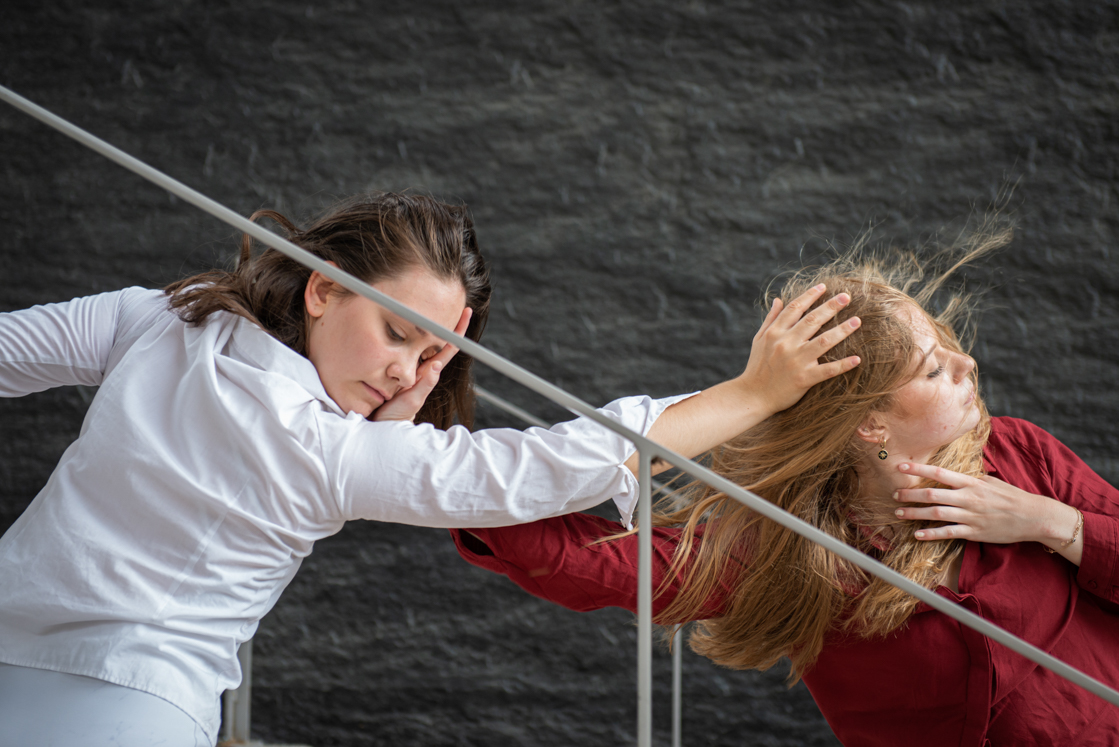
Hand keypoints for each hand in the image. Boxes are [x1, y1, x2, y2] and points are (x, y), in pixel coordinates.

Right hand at [371, 307, 472, 422]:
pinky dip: (411, 333)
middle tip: (453, 300)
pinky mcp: (397, 369)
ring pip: (422, 341)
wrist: (378, 426)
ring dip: (429, 324)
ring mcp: (410, 367)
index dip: (457, 330)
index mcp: (427, 372)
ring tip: (434, 305)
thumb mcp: (411, 401)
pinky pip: (406, 347)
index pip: (447, 347)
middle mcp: (420, 367)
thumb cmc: (396, 416)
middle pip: (438, 339)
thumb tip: (437, 365)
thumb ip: (424, 385)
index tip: (466, 312)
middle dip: (447, 320)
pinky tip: (410, 321)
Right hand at [739, 283, 861, 412]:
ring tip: (857, 321)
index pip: (794, 308)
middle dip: (830, 307)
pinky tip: (857, 358)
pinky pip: (827, 370)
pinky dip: (842, 365)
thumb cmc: (757, 367)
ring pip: (824, 341)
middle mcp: (785, 344)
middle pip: (812, 320)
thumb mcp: (759, 340)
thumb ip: (771, 319)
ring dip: (842, 330)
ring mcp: (796, 361)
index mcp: (775, 333)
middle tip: (846, 297)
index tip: (823, 287)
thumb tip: (779, 299)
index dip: (809, 296)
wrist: (752, 395)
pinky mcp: (804, 379)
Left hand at [893, 462, 1080, 552]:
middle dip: (910, 494)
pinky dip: (931, 534)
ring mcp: (970, 516)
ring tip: (899, 513)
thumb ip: (970, 478)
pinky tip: (917, 534)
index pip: (939, 473)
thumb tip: (952, 474)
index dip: (918, 469)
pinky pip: (948, 533)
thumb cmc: (1010, 496)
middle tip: (894, 494)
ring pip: (936, 513)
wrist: (1033, 516)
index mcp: (971, 482)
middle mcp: (968, 498)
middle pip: (932, 494)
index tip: (900, 467)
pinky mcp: (974, 532)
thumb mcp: (990, 481)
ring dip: (915, 513)